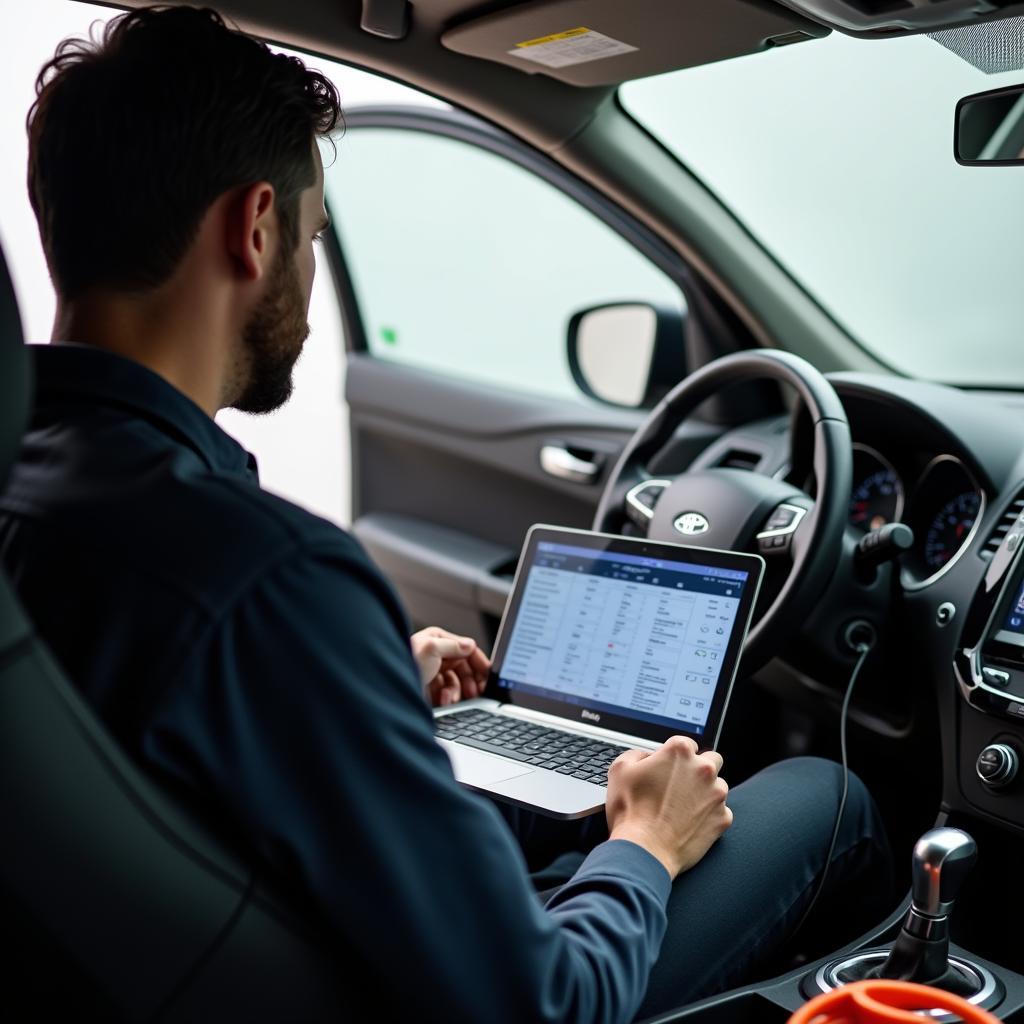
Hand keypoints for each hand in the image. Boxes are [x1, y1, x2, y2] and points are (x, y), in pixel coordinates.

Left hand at [411, 627, 490, 706]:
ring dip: (458, 691)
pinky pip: (449, 693)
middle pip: (465, 667)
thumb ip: (453, 645)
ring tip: (453, 697)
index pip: (466, 648)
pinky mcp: (432, 689)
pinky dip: (449, 698)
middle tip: (477, 691)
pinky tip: (445, 700)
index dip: (478, 661)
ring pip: (458, 682)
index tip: (488, 674)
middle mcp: (437, 654)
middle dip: (470, 680)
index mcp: (438, 640)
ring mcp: (435, 672)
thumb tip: (470, 645)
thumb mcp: (431, 649)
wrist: (388, 690)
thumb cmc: (405, 664)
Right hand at [604, 736, 731, 879]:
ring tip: (684, 808)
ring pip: (719, 786)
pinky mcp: (723, 819)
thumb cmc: (630, 811)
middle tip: (681, 785)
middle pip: (711, 759)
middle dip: (699, 769)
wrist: (645, 851)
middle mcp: (703, 769)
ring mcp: (716, 795)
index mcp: (680, 752)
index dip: (675, 757)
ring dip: (706, 793)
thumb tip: (647, 757)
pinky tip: (691, 824)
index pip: (686, 744)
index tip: (668, 769)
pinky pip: (721, 812)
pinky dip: (709, 816)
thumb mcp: (620, 770)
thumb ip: (637, 754)